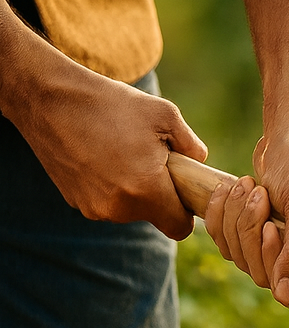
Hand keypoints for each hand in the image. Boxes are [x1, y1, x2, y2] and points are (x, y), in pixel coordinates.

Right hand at [0, 3, 205, 239]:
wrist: (49, 99)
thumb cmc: (110, 104)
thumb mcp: (165, 115)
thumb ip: (192, 147)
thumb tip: (200, 163)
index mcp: (146, 190)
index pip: (179, 227)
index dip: (186, 211)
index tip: (181, 190)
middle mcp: (118, 208)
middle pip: (153, 215)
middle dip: (158, 192)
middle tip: (148, 156)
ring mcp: (94, 208)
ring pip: (128, 209)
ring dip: (132, 188)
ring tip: (120, 150)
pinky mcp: (75, 202)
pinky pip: (105, 201)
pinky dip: (108, 185)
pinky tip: (99, 155)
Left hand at [213, 0, 288, 311]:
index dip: (288, 270)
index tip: (278, 228)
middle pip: (276, 281)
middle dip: (252, 238)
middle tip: (252, 194)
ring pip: (252, 265)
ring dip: (236, 226)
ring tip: (245, 186)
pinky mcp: (274, 226)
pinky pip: (239, 245)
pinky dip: (228, 220)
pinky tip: (239, 190)